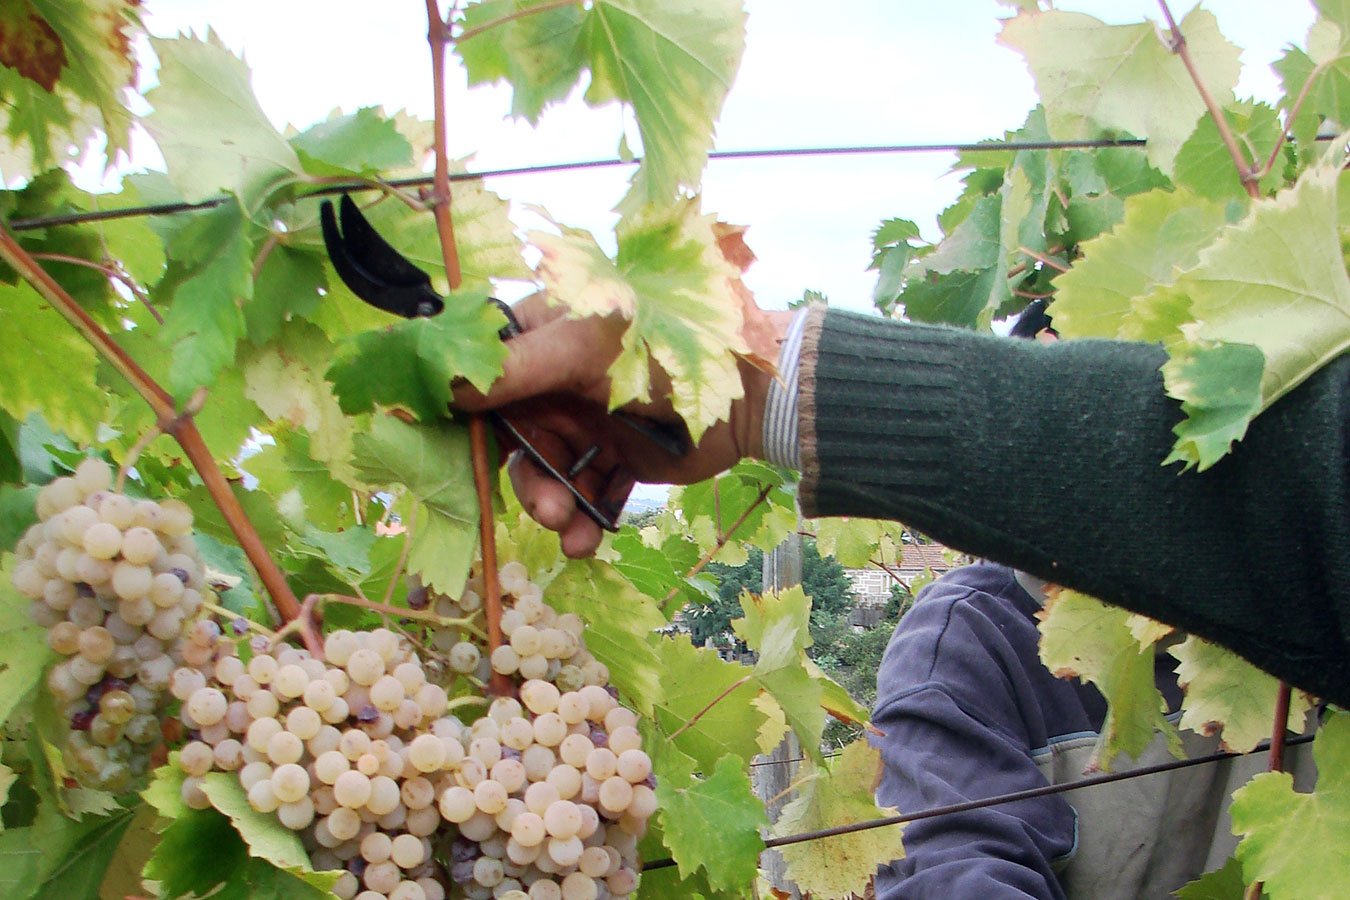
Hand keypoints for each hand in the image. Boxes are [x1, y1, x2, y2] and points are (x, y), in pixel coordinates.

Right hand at [452, 293, 793, 555]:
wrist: (749, 397)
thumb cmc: (665, 350)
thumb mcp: (586, 350)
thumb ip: (517, 370)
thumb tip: (445, 386)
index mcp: (544, 337)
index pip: (485, 376)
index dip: (469, 416)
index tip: (458, 456)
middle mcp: (560, 380)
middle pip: (517, 440)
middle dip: (530, 482)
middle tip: (549, 512)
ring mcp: (590, 421)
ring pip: (552, 474)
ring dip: (556, 508)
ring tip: (572, 534)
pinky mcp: (620, 457)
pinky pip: (590, 493)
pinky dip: (588, 519)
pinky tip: (588, 543)